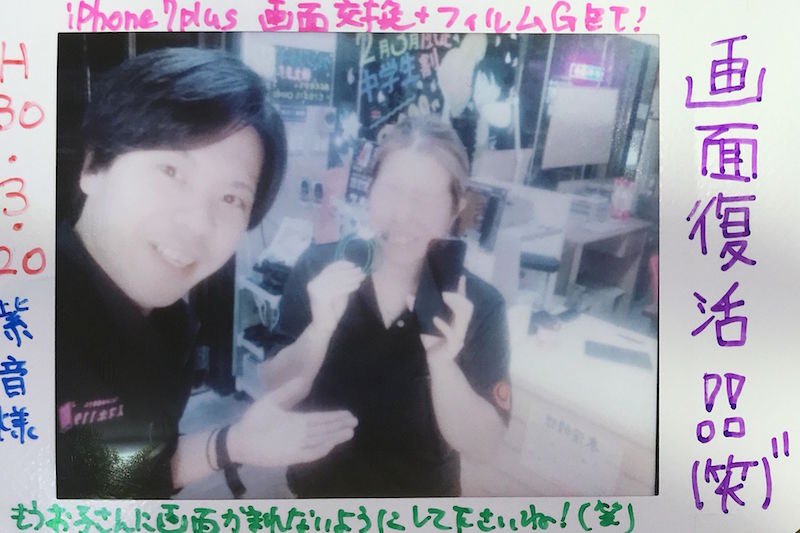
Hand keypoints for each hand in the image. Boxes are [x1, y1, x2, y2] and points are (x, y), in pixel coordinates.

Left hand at [227, 378, 357, 466]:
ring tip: (349, 432)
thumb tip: (303, 376)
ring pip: (320, 441)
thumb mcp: (272, 400)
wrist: (239, 438)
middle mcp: (300, 433)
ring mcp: (296, 445)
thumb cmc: (254, 419)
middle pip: (324, 429)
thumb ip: (288, 390)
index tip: (349, 413)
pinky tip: (331, 445)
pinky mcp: (290, 456)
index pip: (320, 418)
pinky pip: (309, 454)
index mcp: (297, 420)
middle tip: (355, 422)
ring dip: (334, 437)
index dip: (335, 416)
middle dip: (339, 426)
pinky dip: (320, 450)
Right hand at [307, 260, 364, 334]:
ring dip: (352, 278)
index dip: (342, 265)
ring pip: (338, 280)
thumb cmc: (332, 309)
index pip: (329, 268)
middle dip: (349, 272)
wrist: (324, 325)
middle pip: (335, 273)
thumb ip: (342, 282)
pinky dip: (349, 286)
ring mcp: (316, 290)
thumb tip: (354, 269)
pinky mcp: (321, 297)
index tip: (353, 264)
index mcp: (315, 281)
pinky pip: (339, 289)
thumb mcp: (338, 292)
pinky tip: (357, 285)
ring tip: (361, 277)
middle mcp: (314, 283)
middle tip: (361, 270)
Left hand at [420, 276, 473, 363]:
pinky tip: (435, 319)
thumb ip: (418, 310)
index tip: (461, 277)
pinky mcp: (454, 345)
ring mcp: (459, 335)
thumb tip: (409, 296)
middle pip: (467, 307)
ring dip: (455, 306)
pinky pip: (452, 333)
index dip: (462, 290)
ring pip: (463, 318)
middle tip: (445, 292)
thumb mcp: (423, 324)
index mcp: (456, 320)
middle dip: (458, 296)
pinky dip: (444, 325)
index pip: (462, 302)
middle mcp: (460, 326)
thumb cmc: (431, 342)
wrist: (435, 363)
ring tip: (444, 298)